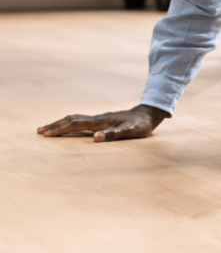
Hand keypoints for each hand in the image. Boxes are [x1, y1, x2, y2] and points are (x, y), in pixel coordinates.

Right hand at [37, 104, 168, 141]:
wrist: (149, 114)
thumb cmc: (140, 125)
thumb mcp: (130, 132)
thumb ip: (114, 135)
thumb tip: (95, 138)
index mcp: (101, 121)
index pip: (76, 125)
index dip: (60, 129)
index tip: (46, 134)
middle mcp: (98, 118)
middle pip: (72, 119)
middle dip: (55, 125)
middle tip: (39, 131)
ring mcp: (99, 118)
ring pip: (75, 118)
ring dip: (61, 123)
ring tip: (47, 128)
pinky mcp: (102, 120)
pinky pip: (81, 120)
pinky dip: (70, 123)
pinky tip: (68, 126)